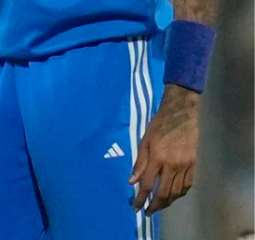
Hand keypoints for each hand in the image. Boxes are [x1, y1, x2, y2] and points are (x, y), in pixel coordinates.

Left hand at [131, 85, 198, 212]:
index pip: (147, 184)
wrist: (181, 115)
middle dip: (155, 205)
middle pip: (164, 192)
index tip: (136, 207)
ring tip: (159, 205)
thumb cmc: (159, 125)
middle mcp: (172, 165)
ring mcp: (185, 166)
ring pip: (177, 192)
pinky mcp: (194, 165)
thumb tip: (132, 181)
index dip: (141, 198)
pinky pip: (187, 185)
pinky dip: (180, 193)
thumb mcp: (144, 141)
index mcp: (157, 158)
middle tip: (148, 211)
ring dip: (168, 201)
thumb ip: (139, 162)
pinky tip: (174, 195)